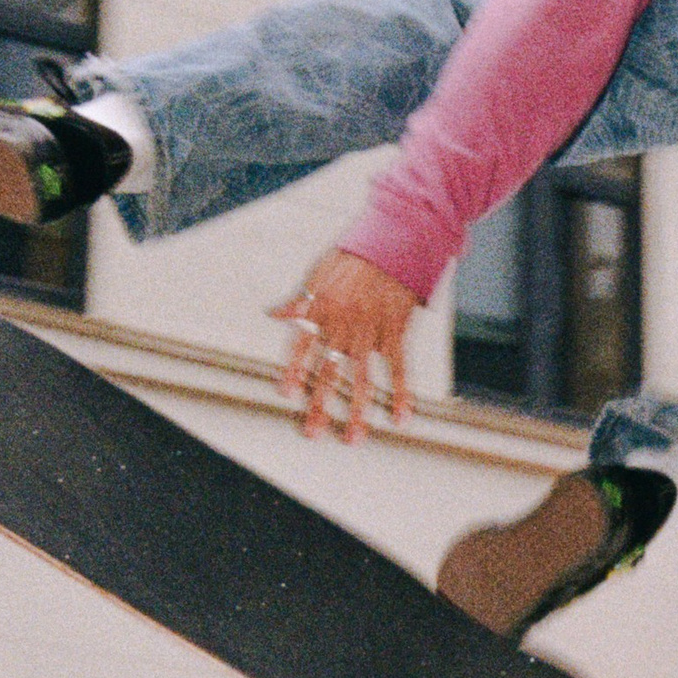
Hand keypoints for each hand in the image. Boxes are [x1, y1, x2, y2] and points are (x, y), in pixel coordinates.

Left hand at [276, 252, 413, 441]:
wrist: (395, 241)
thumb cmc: (357, 255)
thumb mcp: (319, 273)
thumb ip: (300, 300)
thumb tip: (276, 312)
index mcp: (322, 311)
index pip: (302, 348)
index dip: (295, 372)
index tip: (288, 395)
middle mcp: (344, 326)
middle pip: (329, 373)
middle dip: (321, 406)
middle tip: (315, 432)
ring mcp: (372, 333)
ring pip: (362, 379)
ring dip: (358, 411)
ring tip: (355, 436)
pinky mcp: (396, 333)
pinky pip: (399, 369)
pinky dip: (401, 393)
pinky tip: (401, 415)